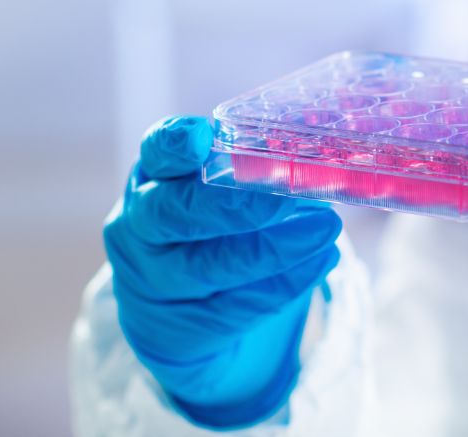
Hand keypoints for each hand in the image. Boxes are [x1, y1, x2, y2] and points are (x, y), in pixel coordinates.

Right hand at [102, 116, 342, 427]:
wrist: (185, 312)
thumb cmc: (216, 229)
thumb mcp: (223, 191)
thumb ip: (256, 170)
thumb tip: (317, 160)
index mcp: (153, 178)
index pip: (155, 153)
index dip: (174, 143)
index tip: (200, 136)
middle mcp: (139, 227)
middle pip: (174, 213)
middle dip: (235, 204)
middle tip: (290, 194)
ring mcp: (150, 282)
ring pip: (209, 266)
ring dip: (277, 248)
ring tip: (328, 228)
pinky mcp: (174, 330)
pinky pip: (234, 307)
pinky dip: (285, 283)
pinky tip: (322, 261)